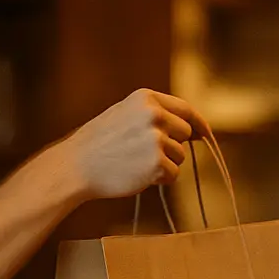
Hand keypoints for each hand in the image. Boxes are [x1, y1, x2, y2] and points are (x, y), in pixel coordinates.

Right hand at [64, 89, 207, 197]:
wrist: (75, 166)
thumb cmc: (98, 144)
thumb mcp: (125, 115)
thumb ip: (155, 116)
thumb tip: (192, 129)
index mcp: (146, 98)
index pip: (185, 109)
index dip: (198, 123)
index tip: (204, 134)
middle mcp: (154, 114)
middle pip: (185, 133)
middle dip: (172, 146)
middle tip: (144, 154)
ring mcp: (156, 138)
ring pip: (180, 156)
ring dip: (164, 164)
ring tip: (135, 164)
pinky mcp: (157, 162)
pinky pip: (173, 174)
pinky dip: (160, 179)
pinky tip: (138, 175)